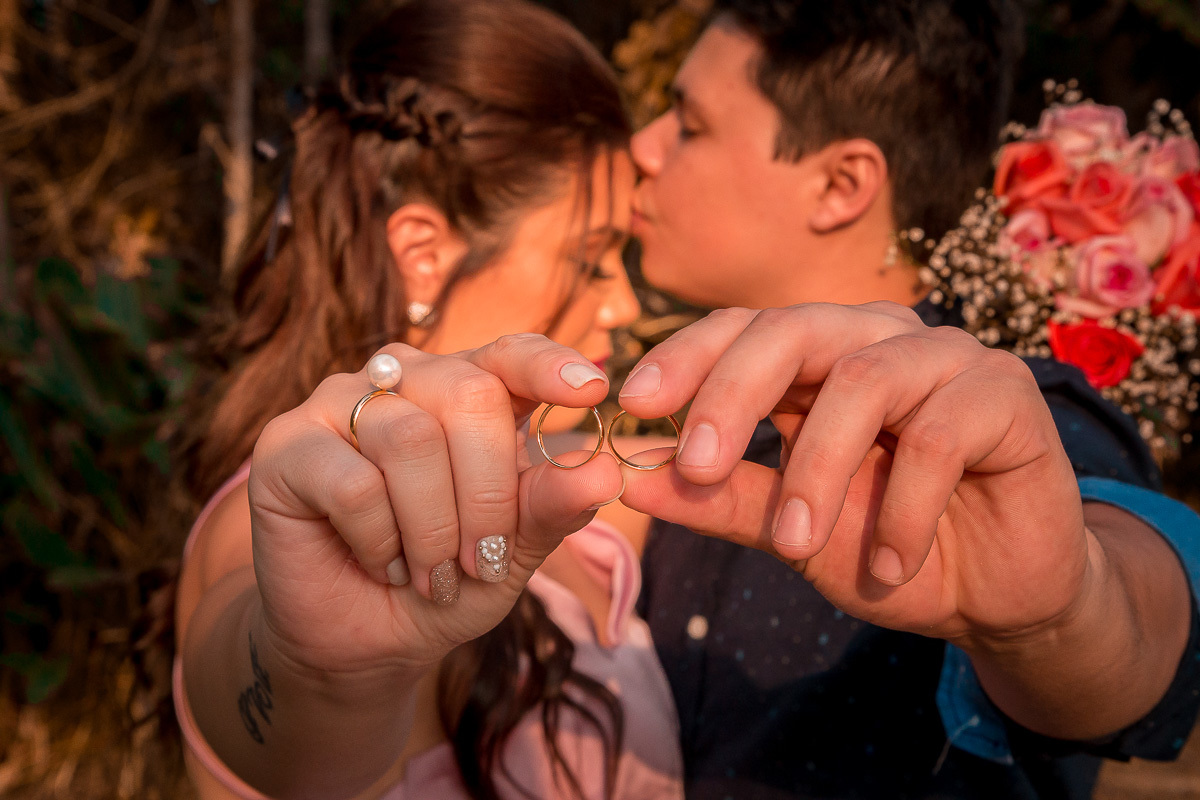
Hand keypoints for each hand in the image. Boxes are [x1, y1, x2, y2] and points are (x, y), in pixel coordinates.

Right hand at [247, 334, 623, 676]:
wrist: (365, 641)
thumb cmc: (446, 581)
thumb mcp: (513, 552)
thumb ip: (551, 506)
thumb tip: (604, 471)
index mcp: (466, 390)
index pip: (510, 353)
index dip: (549, 365)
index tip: (593, 391)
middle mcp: (403, 379)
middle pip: (468, 394)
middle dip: (488, 494)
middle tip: (482, 563)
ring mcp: (338, 403)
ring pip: (411, 439)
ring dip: (433, 528)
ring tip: (429, 574)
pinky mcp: (286, 444)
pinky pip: (354, 483)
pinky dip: (380, 541)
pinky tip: (380, 563)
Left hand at [617, 303, 1089, 644]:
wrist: (993, 594)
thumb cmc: (883, 547)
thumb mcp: (791, 530)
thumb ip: (721, 499)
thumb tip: (629, 478)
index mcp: (818, 360)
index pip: (744, 329)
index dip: (686, 356)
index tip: (632, 405)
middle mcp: (877, 340)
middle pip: (794, 329)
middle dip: (734, 395)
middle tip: (694, 466)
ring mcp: (945, 358)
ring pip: (863, 381)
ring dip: (819, 471)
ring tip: (796, 546)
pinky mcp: (1006, 393)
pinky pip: (941, 434)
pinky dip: (904, 508)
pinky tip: (889, 564)